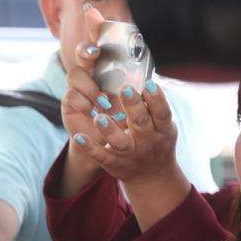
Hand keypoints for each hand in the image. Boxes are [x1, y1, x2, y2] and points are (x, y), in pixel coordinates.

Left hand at [63, 6, 178, 185]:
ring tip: (99, 116)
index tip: (149, 82)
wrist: (151, 175)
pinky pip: (101, 155)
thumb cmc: (155, 138)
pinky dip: (90, 147)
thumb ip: (153, 99)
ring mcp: (131, 153)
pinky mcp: (114, 164)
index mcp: (162, 127)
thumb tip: (141, 65)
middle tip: (124, 89)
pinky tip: (78, 136)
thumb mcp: (161, 121)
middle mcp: (149, 140)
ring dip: (110, 128)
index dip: (156, 97)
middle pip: (142, 121)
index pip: (162, 110)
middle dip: (134, 105)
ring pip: (120, 140)